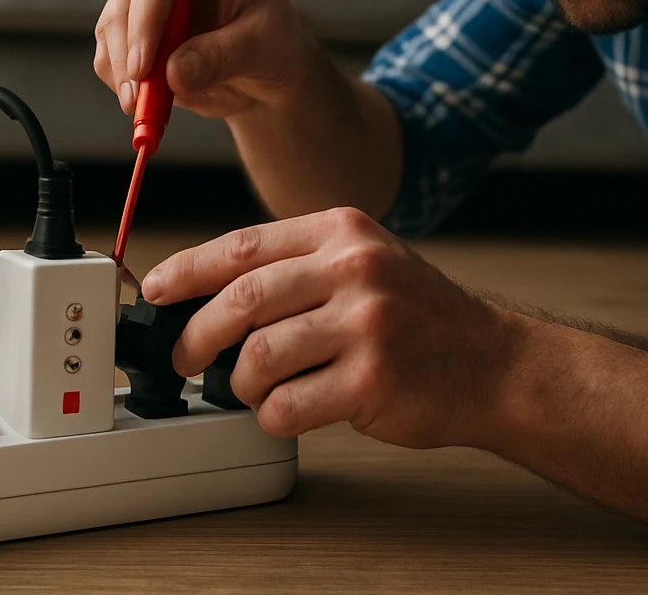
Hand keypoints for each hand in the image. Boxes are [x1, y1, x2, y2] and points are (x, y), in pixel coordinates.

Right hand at [93, 0, 322, 119]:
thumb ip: (221, 57)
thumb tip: (173, 74)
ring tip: (147, 110)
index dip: (144, 20)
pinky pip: (110, 55)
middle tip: (138, 100)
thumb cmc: (272, 40)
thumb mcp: (262, 47)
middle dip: (127, 53)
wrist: (264, 65)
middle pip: (126, 0)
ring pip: (111, 29)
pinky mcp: (131, 29)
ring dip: (120, 73)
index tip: (143, 68)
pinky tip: (146, 104)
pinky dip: (120, 83)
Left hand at [141, 207, 513, 448]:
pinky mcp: (372, 379)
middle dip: (197, 335)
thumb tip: (206, 295)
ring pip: (258, 356)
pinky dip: (272, 415)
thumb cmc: (419, 318)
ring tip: (253, 388)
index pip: (243, 245)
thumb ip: (297, 268)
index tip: (155, 290)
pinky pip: (287, 405)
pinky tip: (289, 410)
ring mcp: (366, 323)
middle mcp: (355, 269)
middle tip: (184, 358)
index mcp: (343, 232)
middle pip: (241, 300)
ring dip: (241, 382)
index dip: (188, 270)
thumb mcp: (365, 263)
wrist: (493, 363)